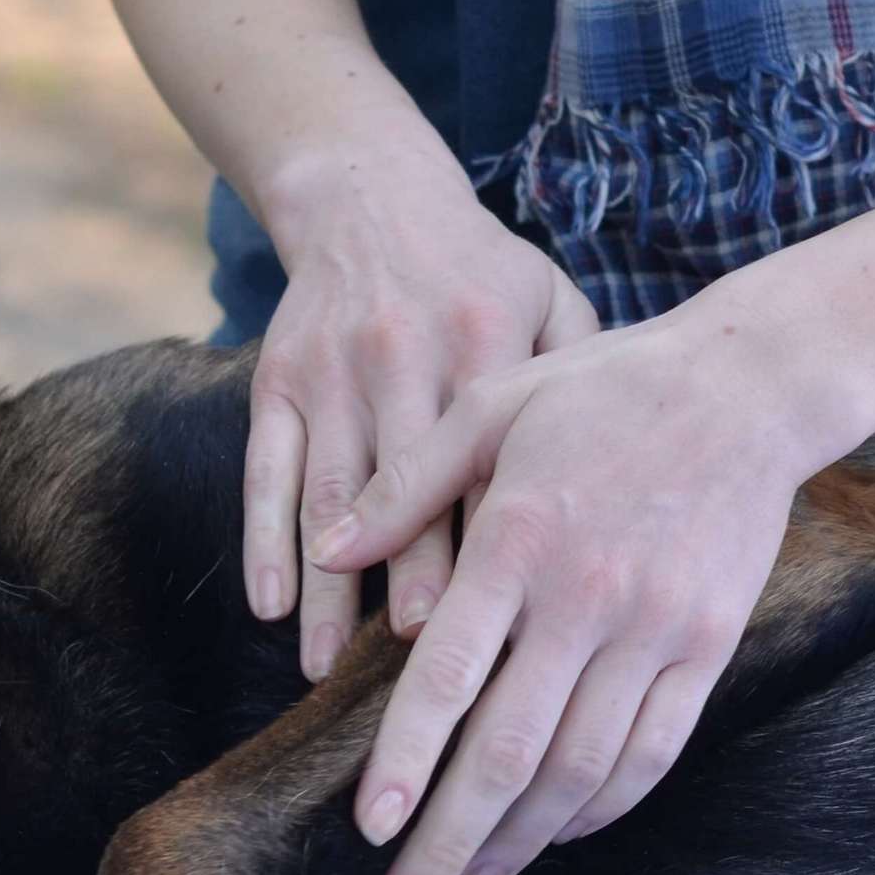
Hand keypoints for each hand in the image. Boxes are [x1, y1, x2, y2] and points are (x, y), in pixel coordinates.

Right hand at [253, 162, 595, 678]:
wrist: (372, 198)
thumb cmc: (484, 273)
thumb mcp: (549, 300)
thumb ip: (578, 382)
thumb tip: (611, 487)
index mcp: (481, 340)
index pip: (484, 460)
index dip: (483, 543)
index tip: (489, 624)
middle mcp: (401, 355)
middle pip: (403, 488)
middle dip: (407, 581)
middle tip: (417, 675)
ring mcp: (331, 371)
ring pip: (328, 493)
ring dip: (327, 588)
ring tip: (327, 671)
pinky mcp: (276, 379)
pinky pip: (267, 469)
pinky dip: (263, 539)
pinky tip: (273, 605)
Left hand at [309, 304, 852, 874]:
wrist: (751, 387)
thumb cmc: (605, 389)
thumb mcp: (492, 405)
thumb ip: (406, 485)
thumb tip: (326, 548)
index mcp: (520, 541)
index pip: (450, 679)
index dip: (408, 762)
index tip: (373, 829)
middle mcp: (588, 598)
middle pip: (511, 752)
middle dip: (450, 841)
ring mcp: (657, 631)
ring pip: (582, 770)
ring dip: (521, 841)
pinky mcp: (708, 647)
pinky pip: (652, 753)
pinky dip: (601, 807)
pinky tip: (557, 834)